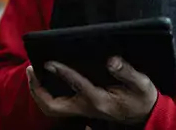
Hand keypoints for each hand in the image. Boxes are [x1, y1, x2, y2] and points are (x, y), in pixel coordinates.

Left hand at [26, 57, 157, 124]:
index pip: (76, 85)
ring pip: (51, 108)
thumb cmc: (142, 98)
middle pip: (53, 106)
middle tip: (30, 69)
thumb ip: (127, 72)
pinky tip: (43, 79)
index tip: (49, 61)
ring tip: (32, 73)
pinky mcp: (81, 109)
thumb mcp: (142, 84)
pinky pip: (56, 106)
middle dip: (37, 89)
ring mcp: (82, 111)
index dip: (61, 72)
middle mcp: (86, 107)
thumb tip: (111, 60)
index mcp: (99, 100)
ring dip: (38, 92)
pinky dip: (45, 94)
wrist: (145, 116)